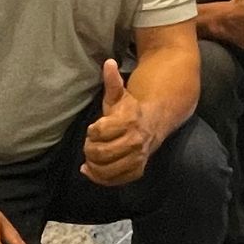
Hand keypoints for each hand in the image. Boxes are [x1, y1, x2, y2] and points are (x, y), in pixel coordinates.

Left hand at [81, 60, 158, 185]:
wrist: (154, 123)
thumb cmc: (130, 109)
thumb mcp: (119, 95)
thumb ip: (112, 81)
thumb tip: (108, 62)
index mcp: (129, 121)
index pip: (99, 132)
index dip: (92, 131)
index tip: (93, 129)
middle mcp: (135, 142)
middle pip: (100, 153)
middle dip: (89, 149)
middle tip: (89, 143)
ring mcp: (137, 158)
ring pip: (106, 170)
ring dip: (93, 165)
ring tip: (90, 158)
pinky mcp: (137, 170)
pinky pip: (115, 181)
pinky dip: (100, 178)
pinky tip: (91, 170)